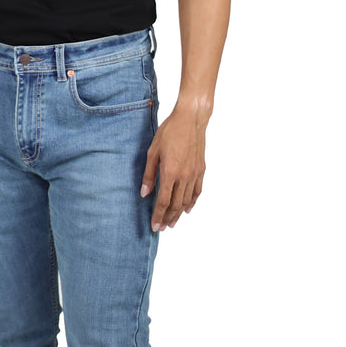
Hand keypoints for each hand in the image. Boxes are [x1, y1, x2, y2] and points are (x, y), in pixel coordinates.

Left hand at [140, 100, 209, 230]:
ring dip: (179, 214)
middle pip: (175, 205)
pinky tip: (187, 209)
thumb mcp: (152, 152)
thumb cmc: (170, 132)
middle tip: (162, 227)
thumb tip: (144, 194)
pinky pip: (197, 191)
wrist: (191, 118)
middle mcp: (184, 176)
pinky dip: (192, 202)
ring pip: (186, 200)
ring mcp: (194, 174)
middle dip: (168, 218)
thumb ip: (149, 175)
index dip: (158, 216)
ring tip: (173, 223)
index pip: (163, 202)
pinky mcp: (201, 169)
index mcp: (170, 172)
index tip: (154, 226)